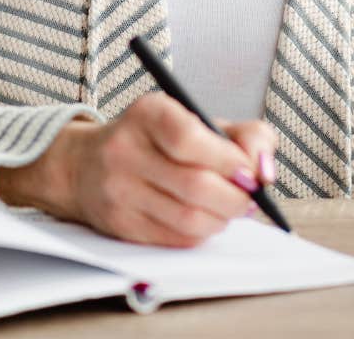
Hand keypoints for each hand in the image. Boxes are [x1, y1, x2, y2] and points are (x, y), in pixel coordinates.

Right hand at [0, 93, 278, 246]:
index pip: (189, 138)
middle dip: (236, 198)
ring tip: (229, 208)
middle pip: (195, 186)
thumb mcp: (199, 121)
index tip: (250, 173)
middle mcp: (126, 150)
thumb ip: (247, 136)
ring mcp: (119, 191)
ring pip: (188, 219)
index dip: (228, 160)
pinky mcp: (121, 225)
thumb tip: (266, 172)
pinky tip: (206, 218)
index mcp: (148, 114)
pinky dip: (203, 232)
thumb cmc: (157, 140)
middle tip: (250, 198)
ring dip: (223, 219)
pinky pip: (176, 239)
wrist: (87, 166)